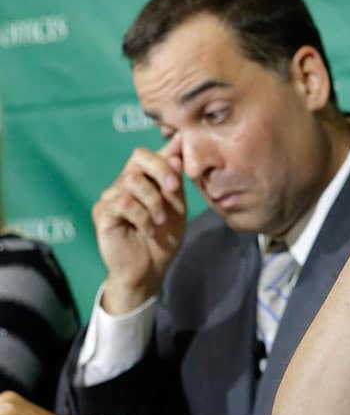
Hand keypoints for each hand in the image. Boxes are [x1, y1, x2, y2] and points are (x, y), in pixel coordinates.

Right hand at [92, 137, 186, 313]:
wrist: (150, 270)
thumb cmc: (164, 237)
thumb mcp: (178, 206)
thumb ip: (176, 179)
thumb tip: (177, 144)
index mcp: (144, 179)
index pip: (149, 153)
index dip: (167, 152)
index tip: (182, 159)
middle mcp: (124, 183)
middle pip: (139, 157)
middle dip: (161, 170)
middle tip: (174, 189)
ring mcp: (110, 197)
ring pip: (132, 181)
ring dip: (154, 201)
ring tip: (161, 221)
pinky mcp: (102, 213)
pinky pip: (122, 203)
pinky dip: (142, 216)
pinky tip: (149, 230)